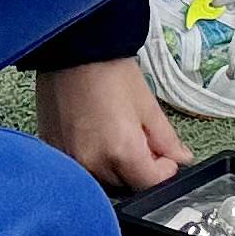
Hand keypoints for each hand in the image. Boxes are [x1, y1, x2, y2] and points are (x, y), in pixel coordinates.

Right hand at [34, 58, 191, 191]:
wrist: (73, 49)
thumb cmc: (108, 69)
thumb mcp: (147, 104)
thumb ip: (166, 139)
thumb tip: (180, 158)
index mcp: (122, 152)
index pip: (150, 185)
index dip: (163, 171)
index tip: (165, 158)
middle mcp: (93, 163)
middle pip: (125, 186)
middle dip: (139, 170)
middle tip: (143, 142)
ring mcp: (70, 159)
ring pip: (101, 180)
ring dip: (115, 168)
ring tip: (116, 134)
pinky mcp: (54, 150)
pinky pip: (78, 169)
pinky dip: (92, 160)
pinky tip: (95, 135)